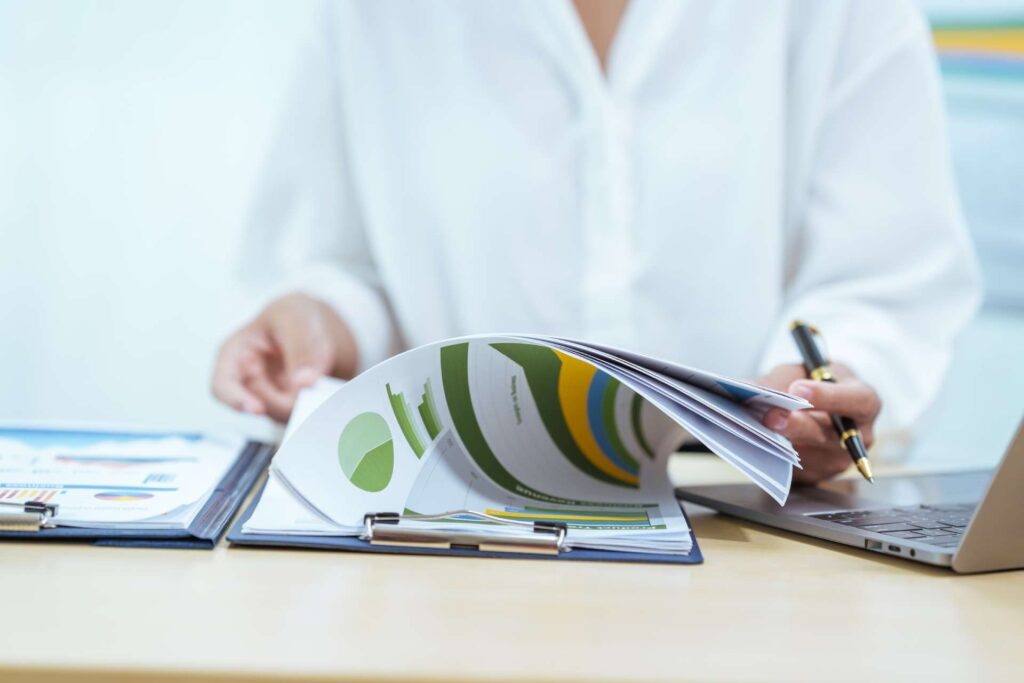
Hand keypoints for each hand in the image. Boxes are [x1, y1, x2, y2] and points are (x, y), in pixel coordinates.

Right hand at [211, 293, 357, 421]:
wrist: (311, 323)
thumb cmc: (291, 316)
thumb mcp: (294, 319)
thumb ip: (300, 348)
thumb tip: (304, 382)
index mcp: (234, 356)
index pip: (222, 387)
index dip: (236, 400)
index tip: (258, 409)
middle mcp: (246, 382)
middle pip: (259, 406)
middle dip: (284, 398)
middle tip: (308, 380)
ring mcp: (268, 397)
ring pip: (283, 413)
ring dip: (302, 397)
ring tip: (315, 369)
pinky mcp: (290, 405)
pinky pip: (302, 412)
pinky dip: (314, 399)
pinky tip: (320, 379)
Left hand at [756, 363, 880, 484]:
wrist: (819, 406)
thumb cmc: (813, 383)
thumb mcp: (801, 372)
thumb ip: (779, 380)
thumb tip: (744, 386)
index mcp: (864, 402)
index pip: (857, 401)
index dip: (828, 397)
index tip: (798, 388)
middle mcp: (858, 435)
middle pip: (828, 435)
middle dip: (796, 426)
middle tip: (770, 417)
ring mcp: (839, 459)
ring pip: (808, 455)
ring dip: (779, 443)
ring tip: (752, 427)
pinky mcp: (818, 474)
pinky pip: (795, 468)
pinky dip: (772, 454)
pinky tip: (754, 442)